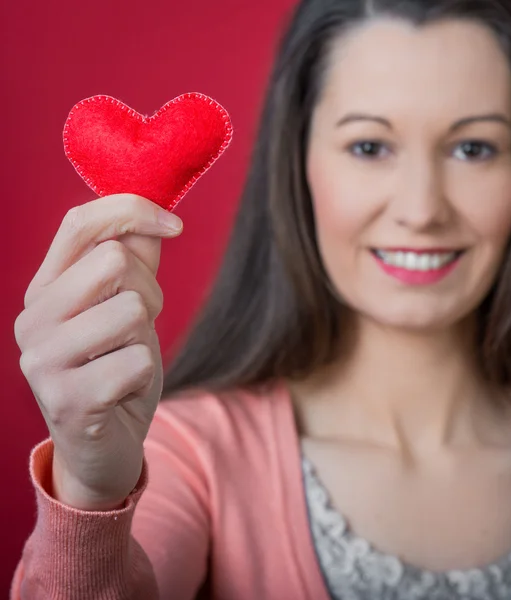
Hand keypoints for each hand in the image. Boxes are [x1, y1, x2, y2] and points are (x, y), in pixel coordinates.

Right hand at [14, 194, 182, 509]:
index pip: (80, 223)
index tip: (176, 226)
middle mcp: (33, 319)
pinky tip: (123, 388)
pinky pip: (138, 359)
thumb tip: (155, 217)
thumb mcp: (128, 305)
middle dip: (148, 291)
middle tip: (138, 325)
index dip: (133, 211)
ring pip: (131, 309)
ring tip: (126, 357)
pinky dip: (144, 372)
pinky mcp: (68, 401)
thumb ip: (136, 259)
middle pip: (114, 261)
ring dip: (146, 336)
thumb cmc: (116, 365)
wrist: (103, 442)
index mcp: (45, 288)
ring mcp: (43, 362)